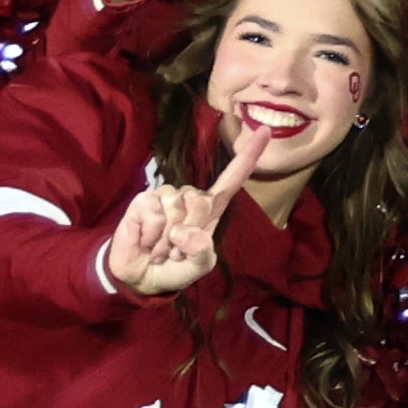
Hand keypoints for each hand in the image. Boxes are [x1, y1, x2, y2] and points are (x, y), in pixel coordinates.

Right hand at [108, 119, 263, 296]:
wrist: (142, 277)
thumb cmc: (175, 267)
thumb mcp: (199, 266)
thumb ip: (201, 254)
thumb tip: (187, 233)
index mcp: (212, 208)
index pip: (234, 178)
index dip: (249, 155)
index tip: (265, 130)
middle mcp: (190, 196)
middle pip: (202, 202)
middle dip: (189, 232)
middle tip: (176, 250)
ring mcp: (166, 195)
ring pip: (177, 209)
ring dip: (168, 240)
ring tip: (161, 248)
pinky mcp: (144, 200)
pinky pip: (155, 215)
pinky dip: (152, 237)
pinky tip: (147, 242)